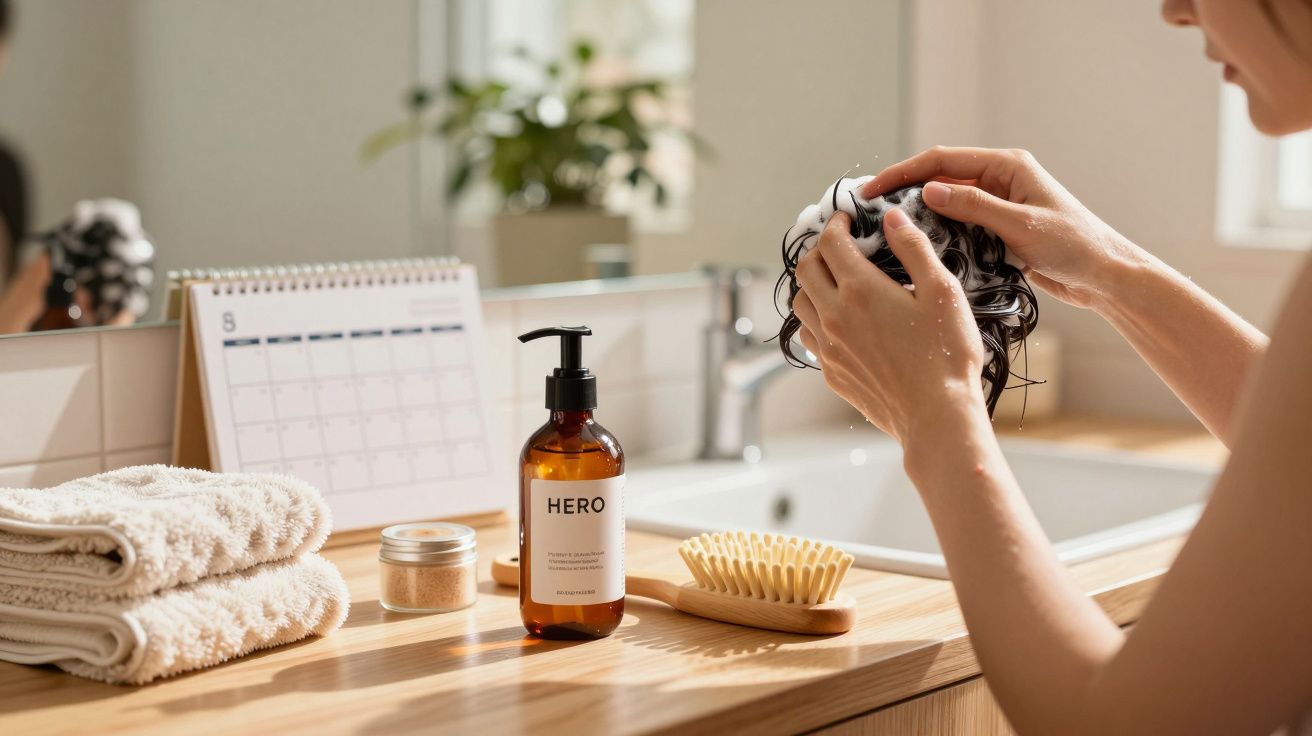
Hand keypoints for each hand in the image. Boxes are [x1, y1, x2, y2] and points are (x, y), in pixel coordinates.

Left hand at [793, 208, 986, 442]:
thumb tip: (891, 218)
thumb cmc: (947, 355)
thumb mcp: (943, 292)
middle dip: (819, 249)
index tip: (848, 220)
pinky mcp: (831, 372)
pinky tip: (838, 318)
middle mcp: (834, 316)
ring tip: (836, 280)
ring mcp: (828, 347)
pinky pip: (808, 335)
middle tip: (841, 246)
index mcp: (860, 290)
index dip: (836, 224)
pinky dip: (815, 316)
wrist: (936, 417)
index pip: (830, 243)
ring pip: (800, 302)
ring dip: (812, 283)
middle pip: (806, 269)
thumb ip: (914, 248)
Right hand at [863, 146, 1147, 308]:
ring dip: (918, 216)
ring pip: (945, 205)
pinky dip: (937, 235)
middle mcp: (999, 180)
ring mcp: (997, 205)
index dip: (902, 173)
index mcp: (1007, 166)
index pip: (941, 160)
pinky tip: (916, 249)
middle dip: (902, 192)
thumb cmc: (1074, 246)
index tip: (870, 191)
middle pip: (939, 178)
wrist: (1105, 276)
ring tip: (884, 231)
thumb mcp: (1020, 226)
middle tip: (867, 212)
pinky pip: (958, 227)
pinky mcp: (997, 230)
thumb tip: (929, 191)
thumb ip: (974, 208)